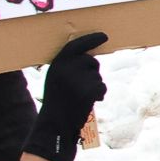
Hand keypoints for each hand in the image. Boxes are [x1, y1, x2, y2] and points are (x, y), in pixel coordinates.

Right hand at [27, 32, 109, 160]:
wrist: (54, 124)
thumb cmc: (57, 102)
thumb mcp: (57, 79)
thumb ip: (69, 67)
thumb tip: (90, 58)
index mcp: (57, 63)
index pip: (76, 45)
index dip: (91, 39)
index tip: (104, 36)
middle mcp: (66, 68)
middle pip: (91, 62)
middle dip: (93, 72)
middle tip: (82, 87)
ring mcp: (77, 79)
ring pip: (97, 76)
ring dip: (95, 85)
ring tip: (80, 97)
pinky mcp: (88, 91)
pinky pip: (102, 87)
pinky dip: (99, 94)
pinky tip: (88, 102)